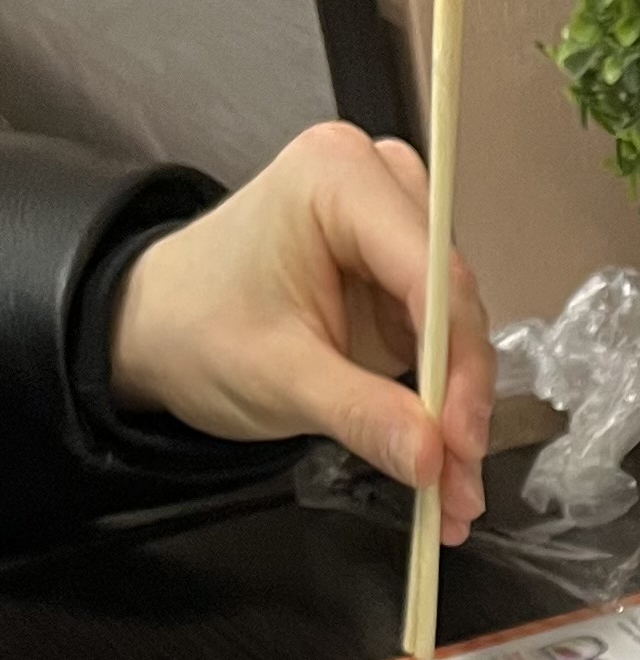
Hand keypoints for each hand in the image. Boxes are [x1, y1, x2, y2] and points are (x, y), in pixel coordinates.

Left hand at [110, 122, 493, 538]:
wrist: (159, 327)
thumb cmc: (197, 326)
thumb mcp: (275, 377)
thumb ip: (360, 413)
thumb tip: (433, 457)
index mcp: (338, 177)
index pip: (430, 271)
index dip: (457, 362)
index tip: (460, 443)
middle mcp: (378, 184)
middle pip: (452, 297)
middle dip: (460, 394)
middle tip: (458, 478)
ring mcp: (392, 227)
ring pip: (457, 323)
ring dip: (458, 405)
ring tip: (448, 482)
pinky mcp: (397, 272)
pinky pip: (441, 337)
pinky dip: (441, 397)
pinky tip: (436, 451)